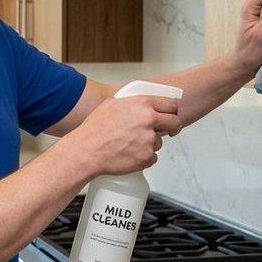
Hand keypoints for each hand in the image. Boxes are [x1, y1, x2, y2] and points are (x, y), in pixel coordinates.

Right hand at [67, 94, 182, 177]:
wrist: (86, 151)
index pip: (171, 105)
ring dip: (150, 145)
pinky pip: (152, 158)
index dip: (172, 112)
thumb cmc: (94, 129)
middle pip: (175, 123)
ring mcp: (149, 139)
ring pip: (159, 142)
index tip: (171, 117)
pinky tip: (129, 155)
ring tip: (130, 145)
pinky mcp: (146, 157)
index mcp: (142, 104)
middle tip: (167, 132)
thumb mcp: (111, 104)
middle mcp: (149, 120)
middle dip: (173, 128)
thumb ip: (131, 103)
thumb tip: (140, 105)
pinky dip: (143, 158)